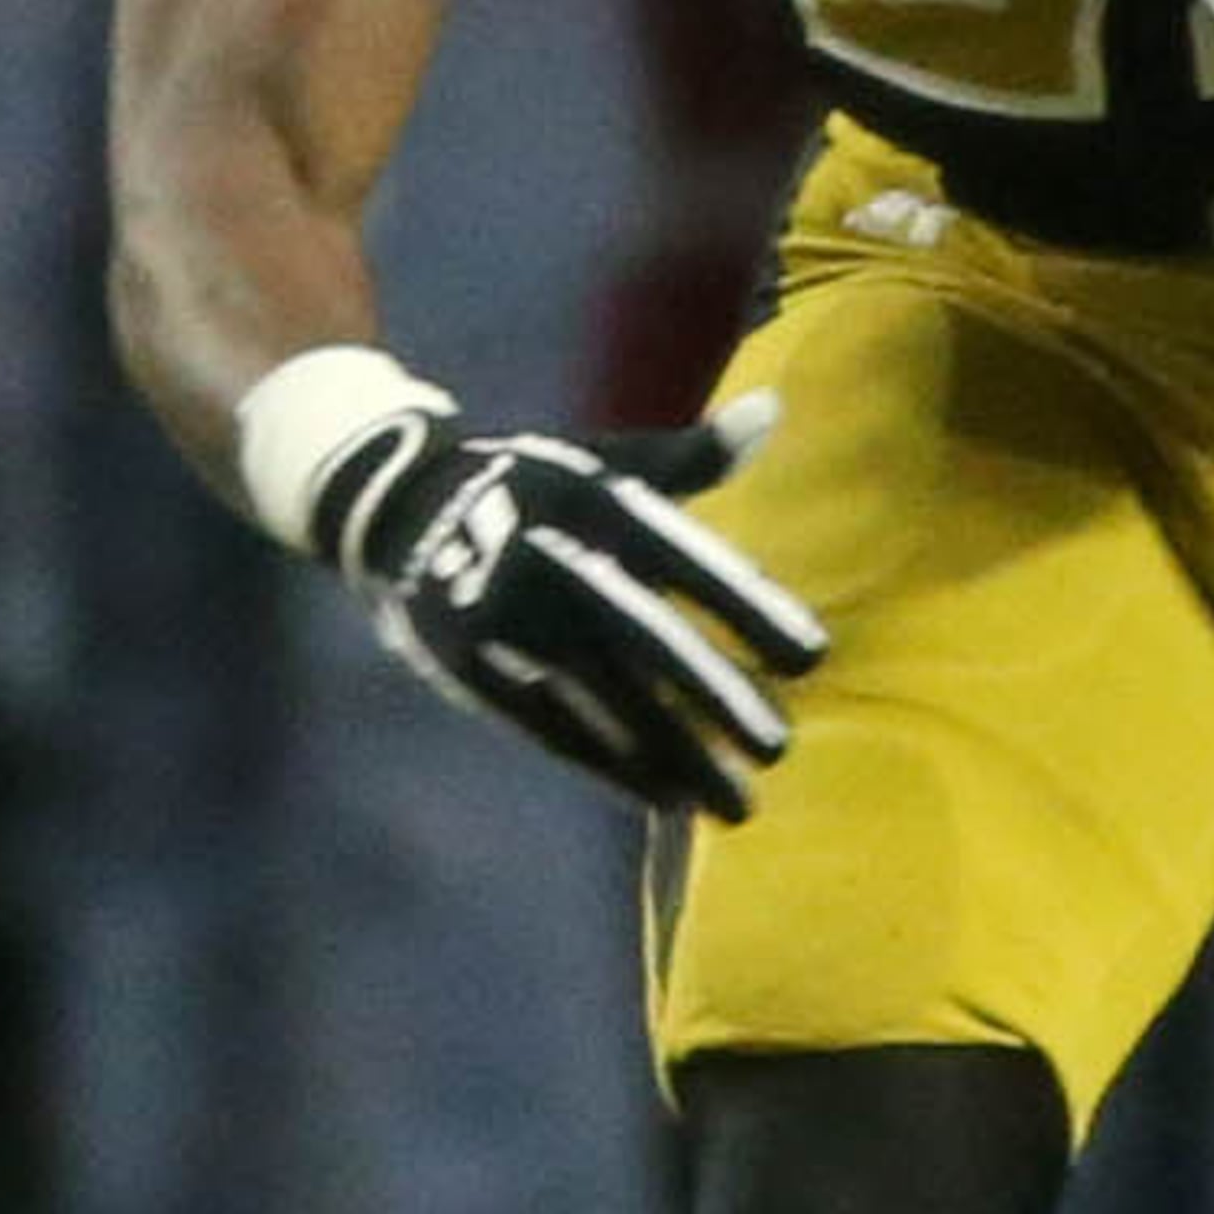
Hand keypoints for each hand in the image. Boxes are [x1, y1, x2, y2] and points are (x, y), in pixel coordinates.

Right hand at [299, 388, 822, 813]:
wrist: (400, 507)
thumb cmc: (532, 483)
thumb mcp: (601, 460)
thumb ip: (690, 455)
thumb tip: (772, 410)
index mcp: (596, 502)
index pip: (688, 561)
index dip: (750, 609)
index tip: (812, 657)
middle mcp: (556, 560)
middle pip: (650, 642)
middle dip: (717, 699)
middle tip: (779, 748)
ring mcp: (511, 620)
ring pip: (605, 697)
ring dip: (674, 755)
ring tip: (734, 802)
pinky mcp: (476, 667)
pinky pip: (553, 726)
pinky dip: (610, 766)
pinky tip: (661, 798)